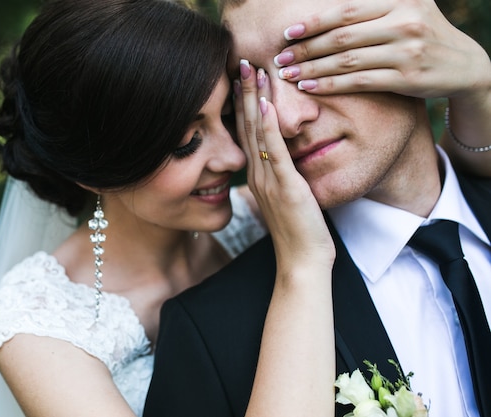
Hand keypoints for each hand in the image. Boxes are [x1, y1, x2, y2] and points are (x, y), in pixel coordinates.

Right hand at [234, 60, 333, 270]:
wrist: (301, 262)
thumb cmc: (297, 233)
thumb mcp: (284, 200)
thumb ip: (278, 178)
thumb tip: (278, 163)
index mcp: (257, 176)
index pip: (246, 133)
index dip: (242, 104)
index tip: (241, 78)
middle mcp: (257, 175)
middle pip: (245, 126)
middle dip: (242, 92)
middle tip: (240, 62)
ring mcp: (268, 180)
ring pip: (256, 133)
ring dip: (253, 99)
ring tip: (251, 71)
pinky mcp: (285, 186)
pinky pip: (275, 151)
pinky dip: (269, 126)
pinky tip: (265, 104)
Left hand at [273, 0, 490, 99]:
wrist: (464, 65)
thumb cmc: (423, 36)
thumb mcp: (407, 9)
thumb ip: (373, 7)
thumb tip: (330, 5)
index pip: (346, 10)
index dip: (314, 22)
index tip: (288, 32)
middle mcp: (405, 20)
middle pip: (342, 35)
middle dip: (306, 47)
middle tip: (280, 56)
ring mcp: (407, 50)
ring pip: (346, 60)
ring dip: (311, 68)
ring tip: (288, 73)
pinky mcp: (406, 77)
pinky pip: (358, 81)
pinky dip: (330, 85)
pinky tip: (309, 87)